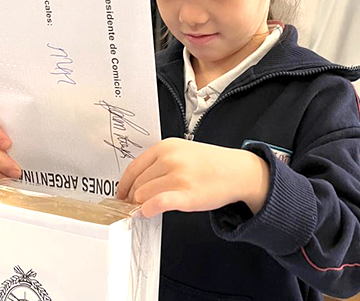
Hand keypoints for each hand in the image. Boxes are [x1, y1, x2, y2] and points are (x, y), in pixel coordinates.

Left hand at [116, 138, 269, 217]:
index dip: (124, 185)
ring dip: (141, 204)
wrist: (237, 171)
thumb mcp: (182, 151)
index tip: (121, 195)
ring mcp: (178, 177)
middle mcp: (170, 160)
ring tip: (147, 208)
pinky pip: (158, 203)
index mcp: (166, 147)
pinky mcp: (187, 195)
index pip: (134, 168)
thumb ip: (159, 163)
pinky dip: (148, 209)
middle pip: (138, 184)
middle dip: (133, 197)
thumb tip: (136, 184)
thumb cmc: (211, 164)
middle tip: (135, 206)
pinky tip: (148, 212)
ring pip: (144, 195)